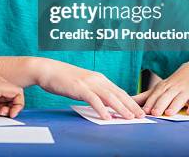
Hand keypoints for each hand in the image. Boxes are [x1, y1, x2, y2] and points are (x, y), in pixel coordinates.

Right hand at [13, 59, 143, 119]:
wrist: (47, 70)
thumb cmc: (63, 78)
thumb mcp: (82, 84)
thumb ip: (94, 91)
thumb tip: (104, 103)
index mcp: (99, 78)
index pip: (119, 91)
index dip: (130, 101)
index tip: (139, 110)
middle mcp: (96, 79)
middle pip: (118, 93)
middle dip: (131, 105)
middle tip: (141, 116)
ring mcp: (88, 83)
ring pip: (109, 96)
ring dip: (121, 108)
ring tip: (129, 118)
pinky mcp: (79, 88)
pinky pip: (93, 99)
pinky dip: (101, 109)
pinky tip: (107, 117)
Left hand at [132, 60, 188, 115]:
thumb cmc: (175, 83)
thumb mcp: (161, 87)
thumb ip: (146, 96)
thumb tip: (129, 102)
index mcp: (164, 86)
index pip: (155, 94)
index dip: (150, 102)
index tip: (144, 111)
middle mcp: (175, 88)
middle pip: (166, 96)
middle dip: (160, 104)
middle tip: (154, 113)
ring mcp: (187, 90)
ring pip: (180, 98)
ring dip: (174, 105)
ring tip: (169, 113)